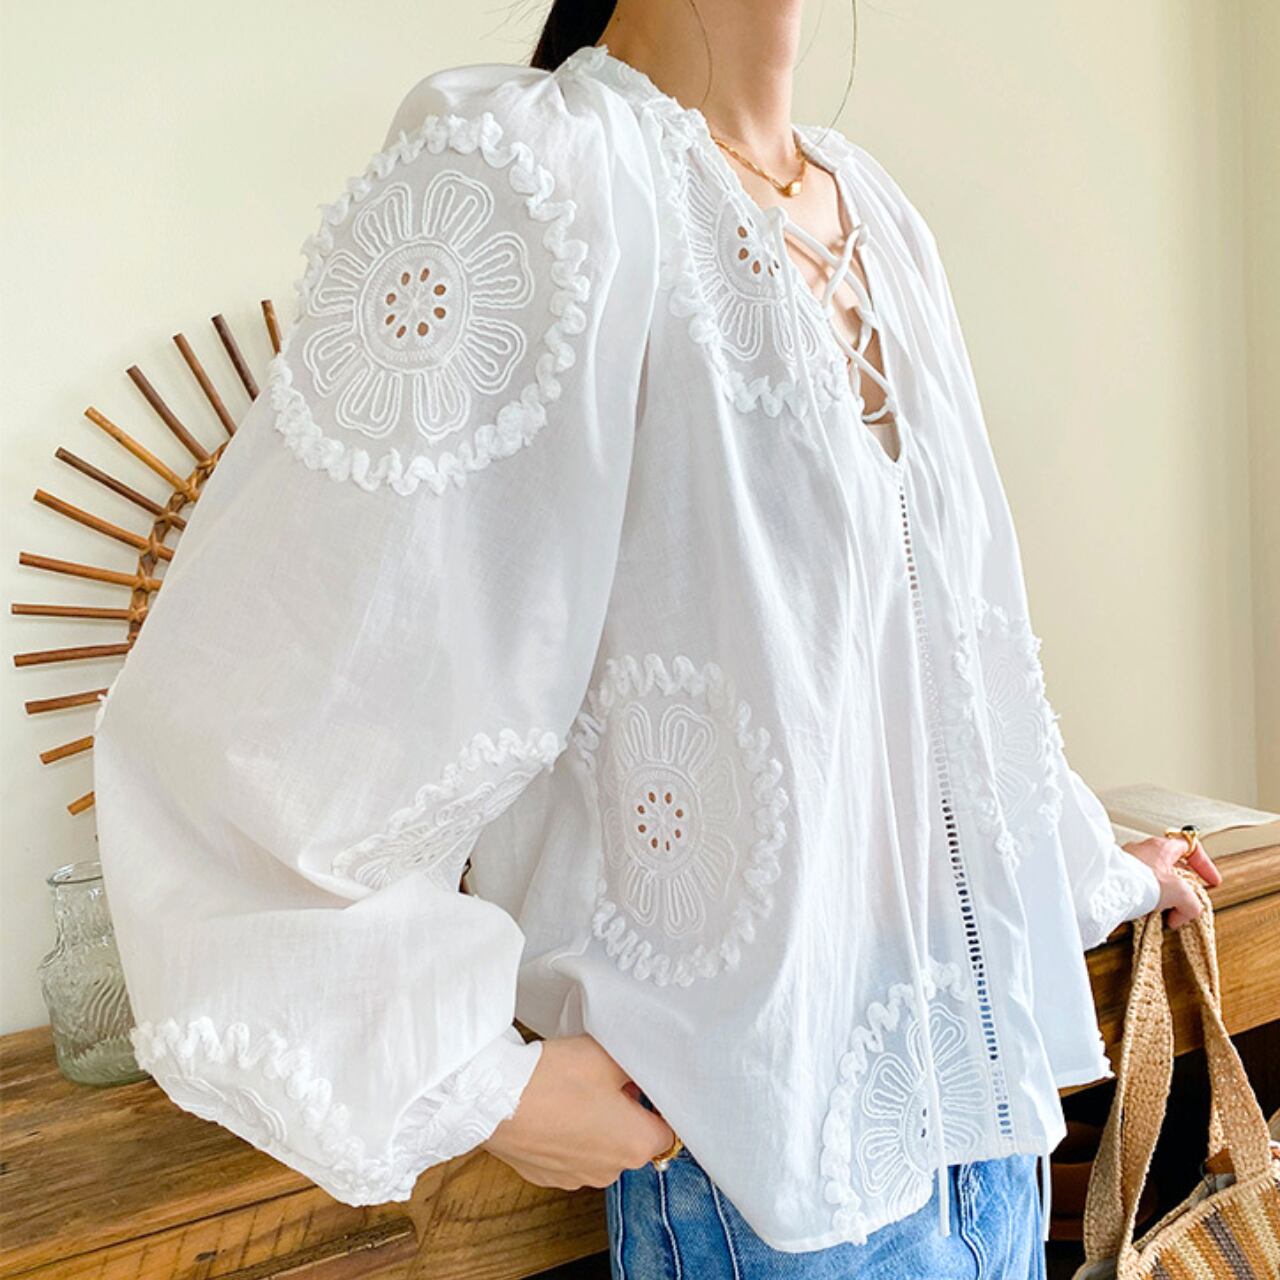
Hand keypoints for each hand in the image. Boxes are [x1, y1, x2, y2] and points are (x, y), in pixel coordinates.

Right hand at [481, 1033, 676, 1189]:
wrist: (496, 1099)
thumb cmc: (555, 1078)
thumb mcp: (607, 1056)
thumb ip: (636, 1067)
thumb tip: (643, 1073)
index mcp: (635, 1144)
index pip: (668, 1132)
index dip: (659, 1107)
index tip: (644, 1088)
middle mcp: (610, 1171)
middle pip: (632, 1141)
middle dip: (625, 1114)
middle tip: (606, 1082)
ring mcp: (577, 1178)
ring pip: (600, 1150)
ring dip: (595, 1127)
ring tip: (574, 1095)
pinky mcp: (548, 1177)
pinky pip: (570, 1156)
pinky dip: (567, 1137)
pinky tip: (553, 1111)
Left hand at [1121, 834, 1221, 928]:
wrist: (1101, 889)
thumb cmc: (1134, 880)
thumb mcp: (1178, 892)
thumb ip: (1192, 902)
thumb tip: (1188, 912)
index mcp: (1161, 847)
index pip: (1190, 848)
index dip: (1204, 864)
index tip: (1211, 881)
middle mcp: (1143, 851)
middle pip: (1173, 868)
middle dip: (1183, 889)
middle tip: (1185, 905)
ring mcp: (1129, 864)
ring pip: (1156, 881)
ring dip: (1164, 899)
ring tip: (1164, 914)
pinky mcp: (1118, 879)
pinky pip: (1139, 890)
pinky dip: (1147, 903)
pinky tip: (1147, 916)